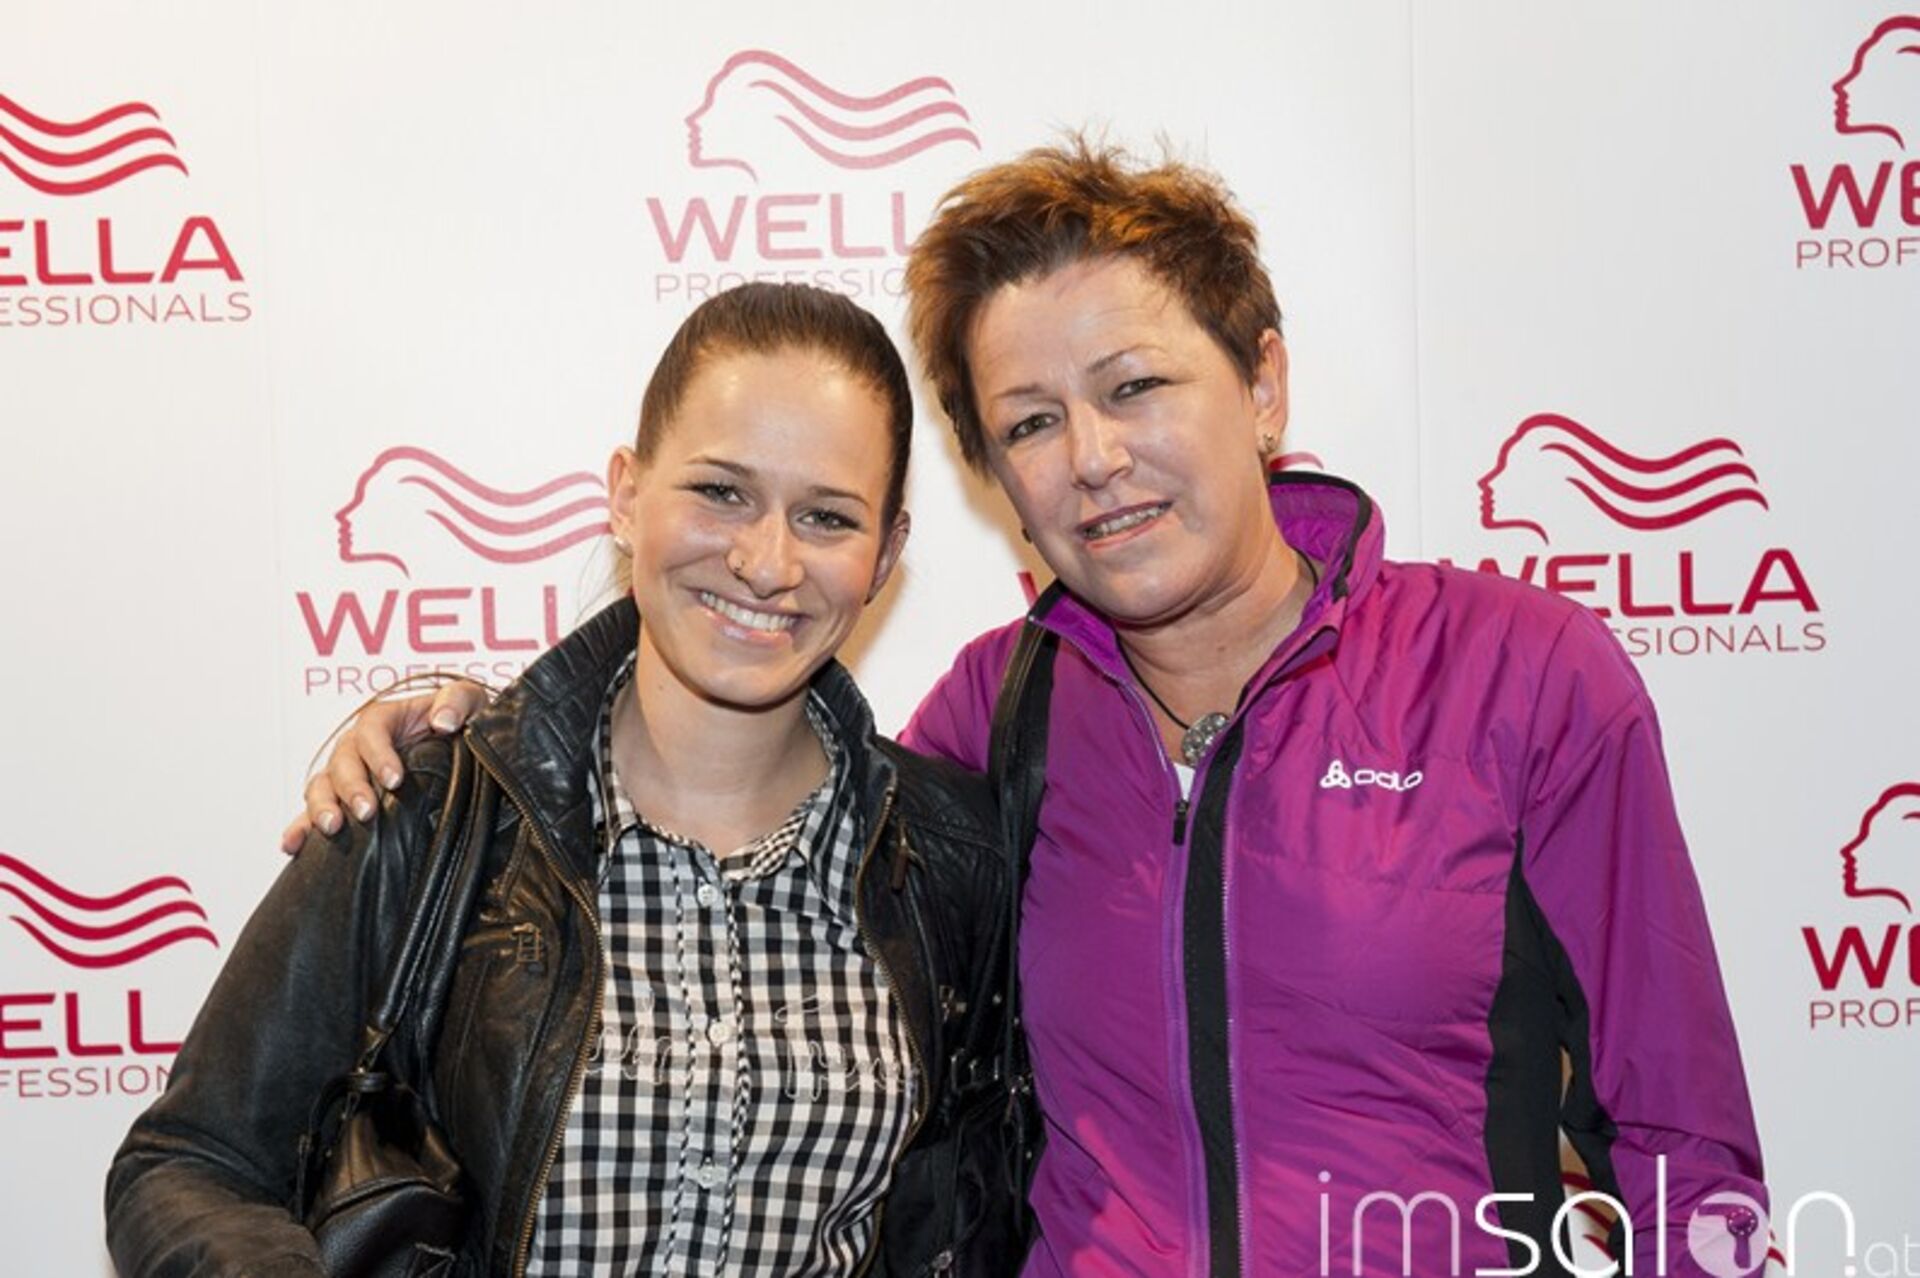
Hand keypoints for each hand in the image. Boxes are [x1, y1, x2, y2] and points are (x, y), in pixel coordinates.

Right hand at [279, 680, 492, 852]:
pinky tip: (293, 844)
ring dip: (321, 806)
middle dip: (351, 787)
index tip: (395, 779)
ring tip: (332, 827)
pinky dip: (300, 827)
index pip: (372, 731)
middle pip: (342, 761)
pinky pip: (313, 812)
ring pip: (322, 785)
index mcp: (385, 720)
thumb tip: (443, 721)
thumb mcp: (468, 699)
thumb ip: (457, 700)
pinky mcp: (344, 800)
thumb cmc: (461, 719)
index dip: (379, 754)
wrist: (460, 748)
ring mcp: (348, 774)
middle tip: (367, 811)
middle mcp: (359, 746)